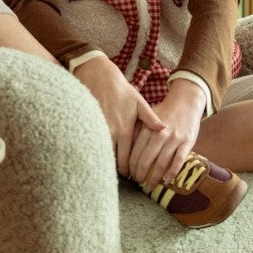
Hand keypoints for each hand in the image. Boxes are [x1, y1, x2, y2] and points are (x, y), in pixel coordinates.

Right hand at [72, 56, 163, 174]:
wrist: (98, 77)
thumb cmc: (121, 90)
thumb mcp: (139, 102)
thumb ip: (151, 119)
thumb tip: (164, 129)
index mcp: (124, 130)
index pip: (126, 159)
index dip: (129, 169)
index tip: (132, 175)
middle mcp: (110, 134)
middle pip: (113, 161)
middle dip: (119, 170)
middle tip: (124, 175)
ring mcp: (98, 131)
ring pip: (102, 155)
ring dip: (108, 162)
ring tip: (113, 168)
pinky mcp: (88, 127)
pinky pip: (93, 145)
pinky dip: (98, 152)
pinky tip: (101, 155)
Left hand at [128, 79, 206, 188]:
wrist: (186, 102)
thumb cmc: (164, 112)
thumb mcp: (147, 117)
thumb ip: (137, 132)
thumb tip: (124, 150)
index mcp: (147, 129)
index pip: (135, 153)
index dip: (131, 167)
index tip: (130, 175)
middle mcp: (160, 134)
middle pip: (146, 161)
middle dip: (140, 175)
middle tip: (138, 182)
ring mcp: (174, 139)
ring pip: (161, 164)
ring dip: (154, 178)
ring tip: (150, 186)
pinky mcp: (187, 142)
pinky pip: (178, 161)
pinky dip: (172, 172)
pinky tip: (167, 180)